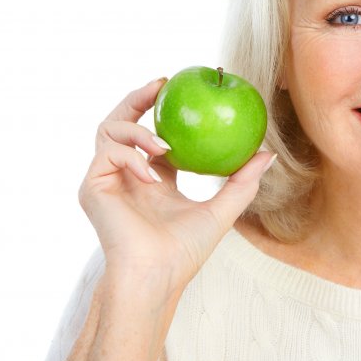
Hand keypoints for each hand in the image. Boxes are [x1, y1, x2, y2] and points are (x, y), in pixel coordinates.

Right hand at [77, 77, 274, 290]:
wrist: (157, 276)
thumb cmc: (186, 250)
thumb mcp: (222, 209)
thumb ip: (243, 181)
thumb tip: (269, 154)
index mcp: (153, 179)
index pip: (154, 136)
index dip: (164, 111)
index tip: (182, 91)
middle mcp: (126, 175)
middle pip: (122, 122)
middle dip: (137, 98)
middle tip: (161, 84)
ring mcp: (106, 180)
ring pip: (108, 130)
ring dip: (136, 129)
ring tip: (163, 143)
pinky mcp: (92, 187)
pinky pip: (107, 154)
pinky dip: (131, 157)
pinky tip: (153, 173)